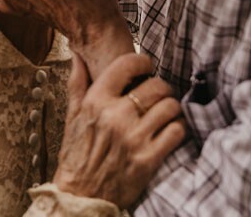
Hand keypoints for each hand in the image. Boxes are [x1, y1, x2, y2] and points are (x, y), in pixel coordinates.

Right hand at [54, 53, 186, 208]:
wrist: (80, 196)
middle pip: (155, 85)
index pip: (127, 64)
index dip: (142, 61)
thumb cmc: (77, 155)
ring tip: (165, 111)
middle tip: (158, 93)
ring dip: (171, 107)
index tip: (146, 66)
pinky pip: (177, 131)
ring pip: (170, 106)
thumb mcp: (72, 115)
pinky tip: (170, 129)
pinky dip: (178, 127)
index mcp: (96, 102)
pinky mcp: (148, 158)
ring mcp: (134, 138)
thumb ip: (77, 82)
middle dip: (161, 87)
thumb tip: (77, 55)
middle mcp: (115, 117)